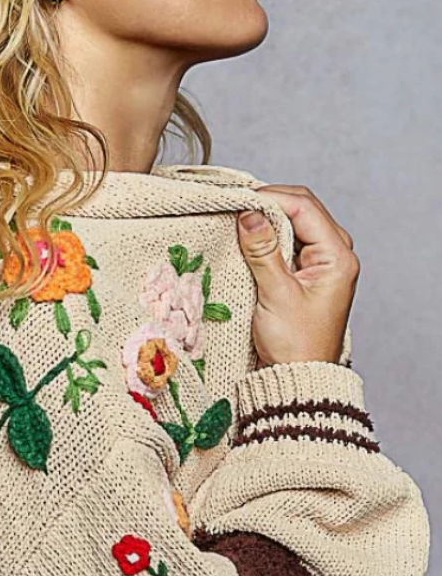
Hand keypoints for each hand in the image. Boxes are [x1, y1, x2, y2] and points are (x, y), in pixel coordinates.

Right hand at [237, 184, 359, 367]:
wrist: (297, 378)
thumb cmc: (294, 345)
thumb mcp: (275, 294)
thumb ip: (263, 250)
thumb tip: (248, 213)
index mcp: (337, 257)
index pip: (304, 207)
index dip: (271, 197)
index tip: (239, 199)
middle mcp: (336, 254)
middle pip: (303, 208)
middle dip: (269, 203)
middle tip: (236, 206)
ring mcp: (323, 262)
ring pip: (295, 222)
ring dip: (268, 219)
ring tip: (239, 220)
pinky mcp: (308, 272)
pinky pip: (290, 241)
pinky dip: (270, 235)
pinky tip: (249, 238)